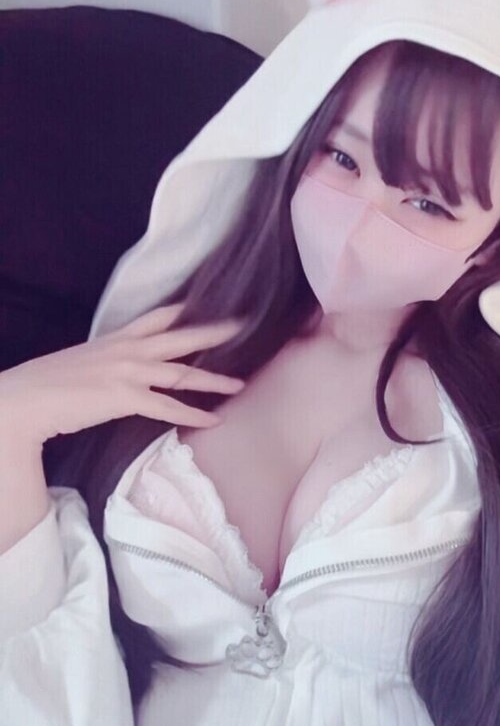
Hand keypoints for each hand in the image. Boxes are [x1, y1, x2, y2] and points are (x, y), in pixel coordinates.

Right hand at [0, 304, 246, 446]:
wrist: (29, 399)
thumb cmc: (49, 384)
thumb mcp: (84, 361)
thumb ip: (108, 361)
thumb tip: (119, 372)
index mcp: (117, 338)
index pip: (159, 316)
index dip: (187, 310)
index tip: (211, 305)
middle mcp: (128, 349)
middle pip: (182, 336)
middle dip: (215, 332)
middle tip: (244, 326)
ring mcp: (128, 371)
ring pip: (183, 372)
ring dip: (215, 380)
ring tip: (240, 385)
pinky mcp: (125, 397)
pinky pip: (169, 407)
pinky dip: (193, 415)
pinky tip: (212, 420)